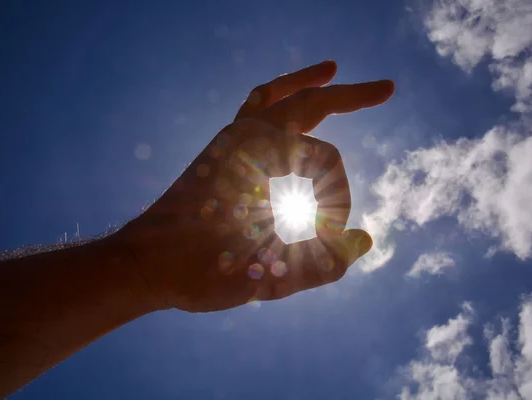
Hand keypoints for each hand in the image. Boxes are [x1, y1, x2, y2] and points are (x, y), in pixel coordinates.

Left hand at [113, 60, 394, 311]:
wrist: (142, 265)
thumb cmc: (200, 271)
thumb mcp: (267, 276)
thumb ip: (322, 264)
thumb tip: (365, 240)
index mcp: (258, 154)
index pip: (326, 162)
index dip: (339, 199)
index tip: (328, 237)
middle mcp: (243, 137)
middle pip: (309, 102)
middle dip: (352, 95)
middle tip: (388, 88)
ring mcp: (228, 142)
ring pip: (274, 95)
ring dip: (306, 82)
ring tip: (332, 70)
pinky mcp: (219, 154)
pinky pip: (251, 112)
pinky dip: (276, 99)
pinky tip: (288, 108)